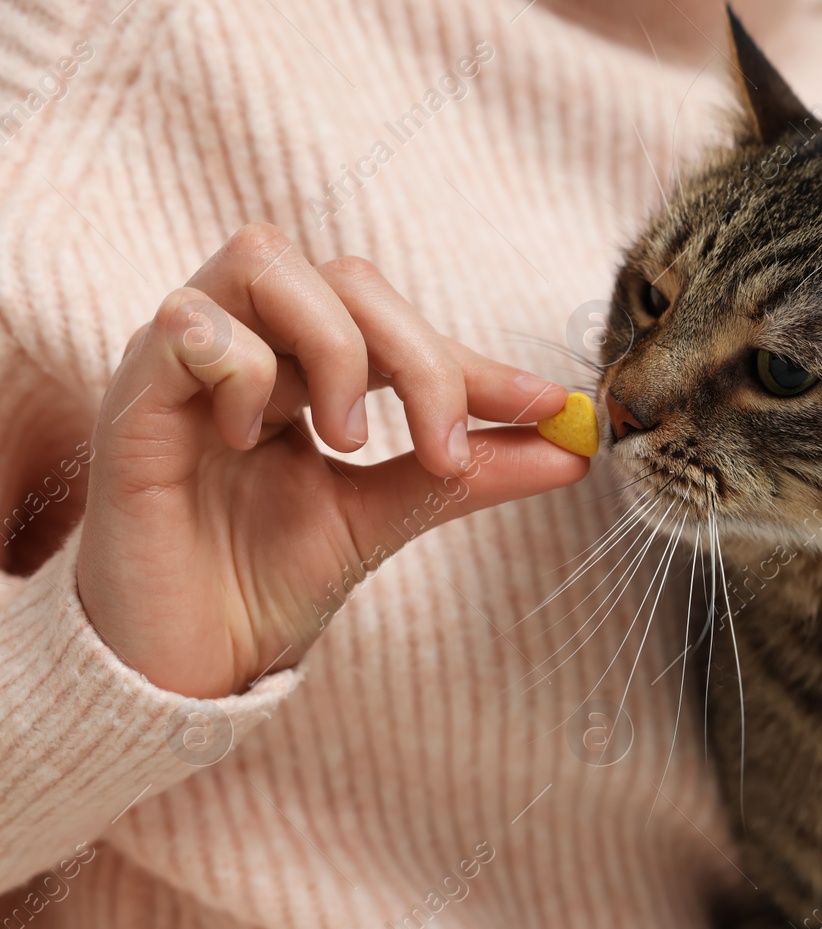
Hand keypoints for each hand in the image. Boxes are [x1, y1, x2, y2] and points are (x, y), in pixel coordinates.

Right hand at [78, 224, 584, 698]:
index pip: (396, 320)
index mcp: (302, 365)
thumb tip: (576, 446)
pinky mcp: (132, 399)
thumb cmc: (268, 580)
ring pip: (264, 262)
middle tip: (443, 451)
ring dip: (334, 349)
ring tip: (347, 441)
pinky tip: (254, 440)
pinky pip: (190, 324)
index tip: (549, 408)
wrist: (187, 662)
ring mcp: (182, 363)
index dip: (476, 360)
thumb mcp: (390, 515)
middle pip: (345, 276)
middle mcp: (245, 344)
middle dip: (420, 358)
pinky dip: (244, 370)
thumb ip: (473, 474)